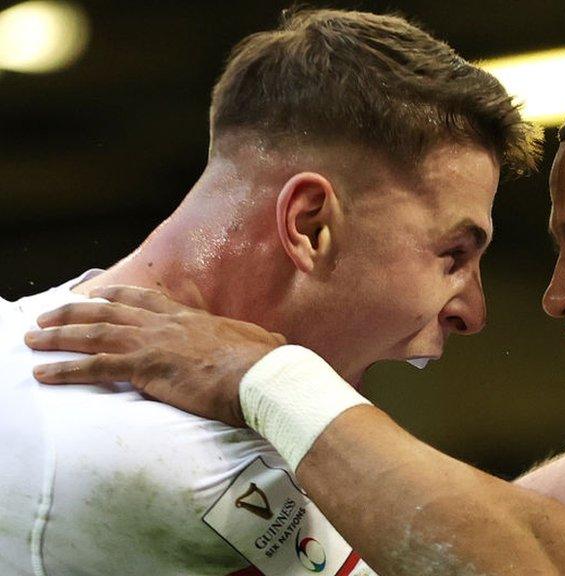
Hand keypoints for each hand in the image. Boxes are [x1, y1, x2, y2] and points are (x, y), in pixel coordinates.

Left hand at [25, 285, 284, 426]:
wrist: (261, 376)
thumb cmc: (264, 364)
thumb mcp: (262, 343)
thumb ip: (261, 340)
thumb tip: (281, 344)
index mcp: (189, 318)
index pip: (144, 300)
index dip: (115, 296)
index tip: (96, 294)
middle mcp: (165, 324)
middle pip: (108, 312)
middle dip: (73, 313)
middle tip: (47, 317)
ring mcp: (152, 343)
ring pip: (93, 334)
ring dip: (58, 337)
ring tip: (33, 340)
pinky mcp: (144, 368)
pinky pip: (94, 367)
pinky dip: (65, 369)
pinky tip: (43, 373)